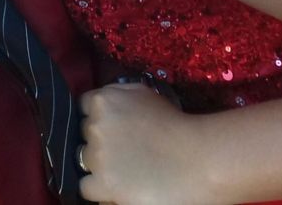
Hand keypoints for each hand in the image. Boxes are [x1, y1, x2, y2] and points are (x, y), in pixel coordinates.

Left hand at [78, 82, 210, 204]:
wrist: (198, 157)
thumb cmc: (175, 123)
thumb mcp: (143, 93)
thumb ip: (118, 94)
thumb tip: (103, 102)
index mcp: (104, 100)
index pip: (83, 107)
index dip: (97, 117)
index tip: (111, 127)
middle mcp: (95, 125)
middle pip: (85, 134)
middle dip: (100, 140)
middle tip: (123, 150)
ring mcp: (98, 155)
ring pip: (84, 161)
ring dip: (100, 164)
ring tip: (124, 169)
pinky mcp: (104, 183)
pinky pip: (86, 187)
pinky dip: (99, 188)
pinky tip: (118, 186)